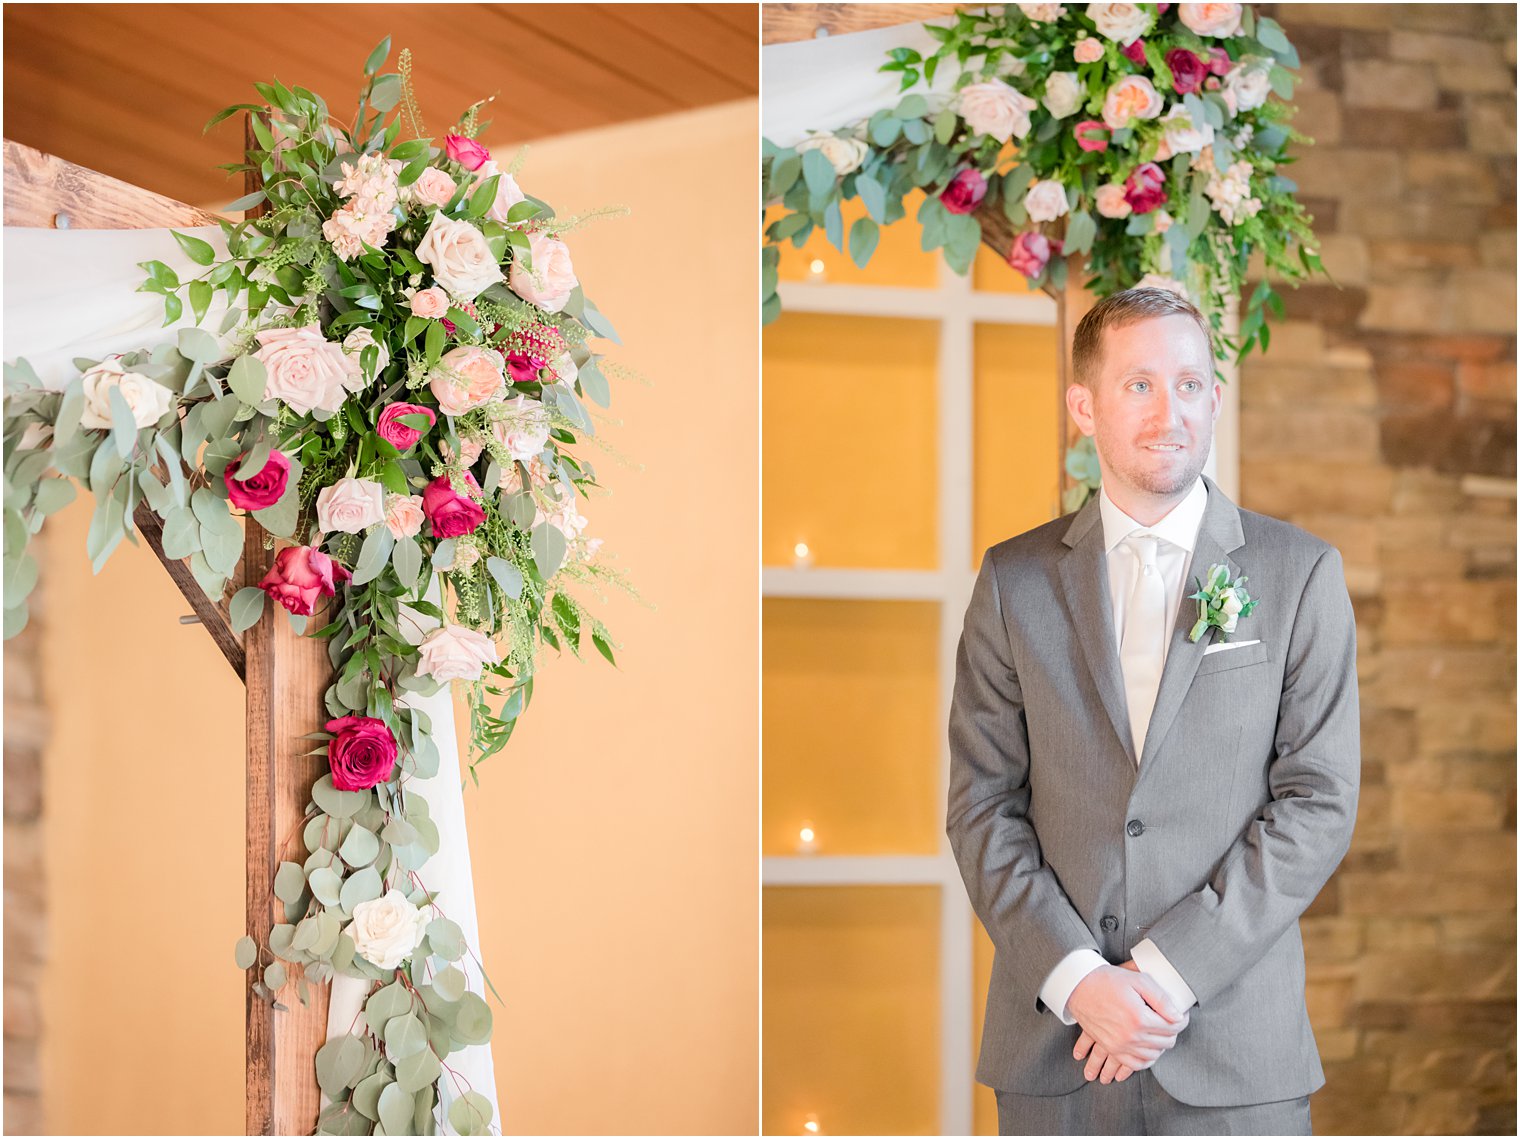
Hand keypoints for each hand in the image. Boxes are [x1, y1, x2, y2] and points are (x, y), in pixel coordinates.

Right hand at [1065, 964, 1187, 1078]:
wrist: (1079, 987)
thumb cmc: (1108, 980)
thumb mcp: (1137, 980)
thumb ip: (1161, 999)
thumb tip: (1178, 1016)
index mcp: (1139, 1018)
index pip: (1173, 1027)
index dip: (1182, 1020)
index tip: (1181, 1014)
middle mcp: (1131, 1036)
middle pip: (1165, 1042)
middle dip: (1172, 1032)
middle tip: (1171, 1021)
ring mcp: (1120, 1045)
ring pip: (1153, 1055)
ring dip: (1161, 1045)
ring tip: (1160, 1032)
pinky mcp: (1112, 1048)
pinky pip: (1136, 1064)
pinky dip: (1146, 1060)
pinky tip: (1149, 1050)